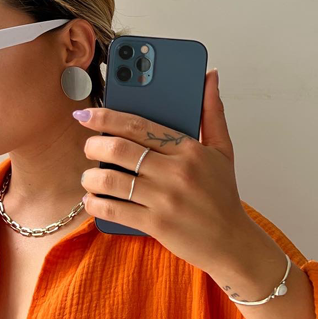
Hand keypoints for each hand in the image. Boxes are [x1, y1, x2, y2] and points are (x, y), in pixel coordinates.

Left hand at [77, 68, 256, 275]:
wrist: (232, 242)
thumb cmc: (223, 195)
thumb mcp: (222, 150)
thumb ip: (211, 112)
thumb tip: (210, 75)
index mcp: (189, 149)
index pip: (139, 126)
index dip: (106, 117)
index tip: (85, 114)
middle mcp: (176, 172)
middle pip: (119, 150)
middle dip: (93, 145)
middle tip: (88, 146)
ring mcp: (165, 200)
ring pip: (112, 181)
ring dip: (91, 177)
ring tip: (89, 177)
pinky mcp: (156, 224)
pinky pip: (115, 210)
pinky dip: (96, 204)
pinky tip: (92, 200)